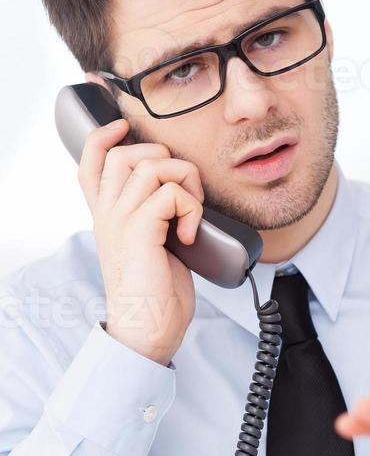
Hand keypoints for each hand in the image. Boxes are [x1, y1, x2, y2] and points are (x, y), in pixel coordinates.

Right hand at [78, 117, 203, 364]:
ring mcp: (122, 219)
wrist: (147, 329)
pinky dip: (192, 207)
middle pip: (125, 153)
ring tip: (191, 215)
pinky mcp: (140, 230)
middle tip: (186, 193)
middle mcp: (108, 213)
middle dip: (166, 159)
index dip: (105, 136)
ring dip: (186, 182)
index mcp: (107, 216)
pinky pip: (171, 192)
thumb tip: (181, 196)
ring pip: (153, 165)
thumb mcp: (152, 246)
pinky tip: (190, 234)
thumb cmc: (156, 294)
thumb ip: (154, 217)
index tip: (124, 127)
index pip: (91, 162)